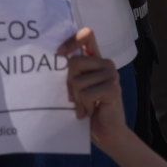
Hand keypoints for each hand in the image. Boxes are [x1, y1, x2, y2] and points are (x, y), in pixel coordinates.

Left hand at [59, 28, 127, 146]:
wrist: (106, 131)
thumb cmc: (88, 107)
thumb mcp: (76, 85)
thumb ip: (70, 70)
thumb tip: (53, 56)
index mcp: (96, 59)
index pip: (86, 35)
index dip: (71, 40)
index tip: (59, 54)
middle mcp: (106, 63)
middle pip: (74, 62)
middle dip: (69, 84)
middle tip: (75, 98)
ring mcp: (112, 75)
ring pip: (77, 81)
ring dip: (77, 98)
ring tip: (85, 106)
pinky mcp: (113, 89)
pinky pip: (85, 94)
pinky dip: (84, 106)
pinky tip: (91, 111)